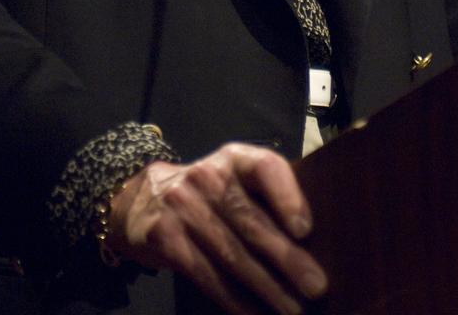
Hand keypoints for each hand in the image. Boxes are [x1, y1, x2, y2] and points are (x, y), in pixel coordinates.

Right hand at [105, 143, 327, 314]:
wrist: (140, 199)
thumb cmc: (208, 194)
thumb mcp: (233, 180)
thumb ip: (265, 199)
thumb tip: (315, 246)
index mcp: (233, 158)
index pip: (264, 167)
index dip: (286, 196)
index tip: (305, 230)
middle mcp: (206, 176)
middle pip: (251, 220)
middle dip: (287, 258)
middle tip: (316, 286)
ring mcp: (182, 206)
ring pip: (232, 254)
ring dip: (267, 288)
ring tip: (293, 310)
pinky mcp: (165, 238)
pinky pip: (207, 275)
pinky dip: (235, 301)